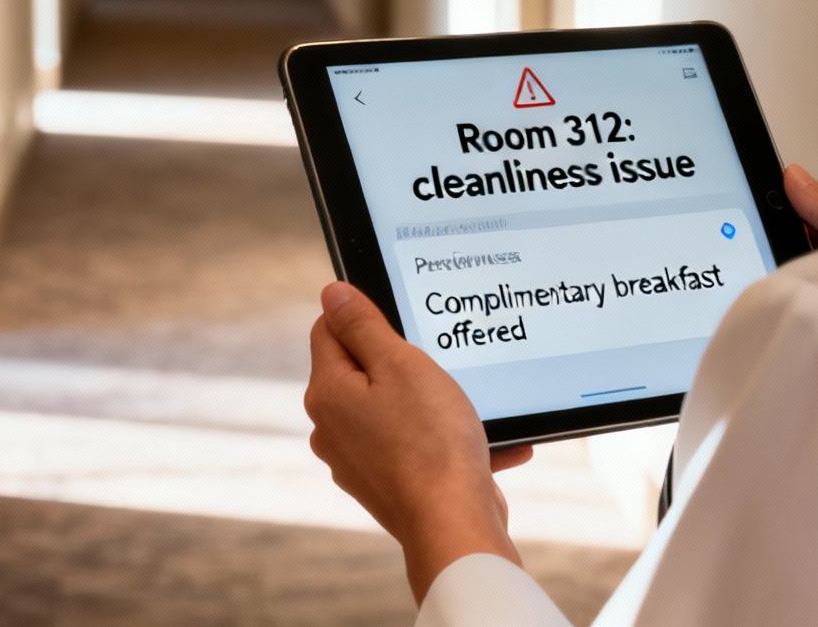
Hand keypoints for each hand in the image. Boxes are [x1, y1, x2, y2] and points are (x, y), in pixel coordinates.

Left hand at [305, 282, 532, 601]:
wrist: (454, 523)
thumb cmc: (432, 442)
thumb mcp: (402, 364)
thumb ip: (363, 326)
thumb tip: (332, 293)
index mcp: (329, 394)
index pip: (329, 329)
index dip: (367, 316)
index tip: (406, 325)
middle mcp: (333, 429)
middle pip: (362, 370)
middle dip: (405, 362)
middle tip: (442, 364)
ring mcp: (359, 461)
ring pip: (394, 408)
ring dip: (433, 403)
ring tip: (468, 409)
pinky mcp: (388, 484)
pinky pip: (416, 446)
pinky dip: (446, 440)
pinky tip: (488, 443)